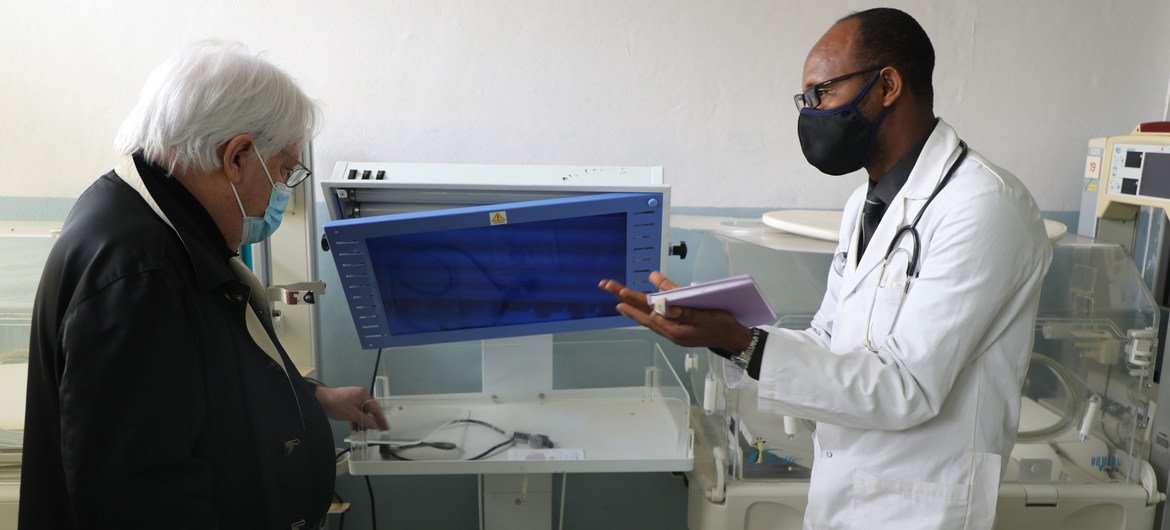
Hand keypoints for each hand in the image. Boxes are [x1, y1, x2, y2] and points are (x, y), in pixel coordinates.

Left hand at [314, 385, 389, 430]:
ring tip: (360, 430)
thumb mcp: (352, 414)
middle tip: (374, 430)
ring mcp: (354, 399)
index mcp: (364, 395)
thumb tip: (375, 425)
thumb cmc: (335, 403)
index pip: (376, 409)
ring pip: (362, 413)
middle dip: (370, 422)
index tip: (385, 427)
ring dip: (361, 422)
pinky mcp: (348, 403)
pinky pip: (356, 412)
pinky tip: (353, 427)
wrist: (320, 400)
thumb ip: (365, 420)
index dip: (381, 419)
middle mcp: (360, 395)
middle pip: (369, 411)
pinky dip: (355, 419)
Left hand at [598, 271, 752, 350]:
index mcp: (675, 329)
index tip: (618, 293)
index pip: (649, 312)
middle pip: (643, 312)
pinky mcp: (678, 328)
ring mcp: (673, 330)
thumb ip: (683, 309)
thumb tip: (662, 302)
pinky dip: (649, 308)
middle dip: (625, 299)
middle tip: (606, 286)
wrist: (733, 339)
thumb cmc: (722, 326)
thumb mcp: (705, 316)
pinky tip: (644, 302)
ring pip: (648, 315)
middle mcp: (670, 331)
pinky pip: (659, 316)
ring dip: (633, 304)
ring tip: (617, 296)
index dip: (634, 301)